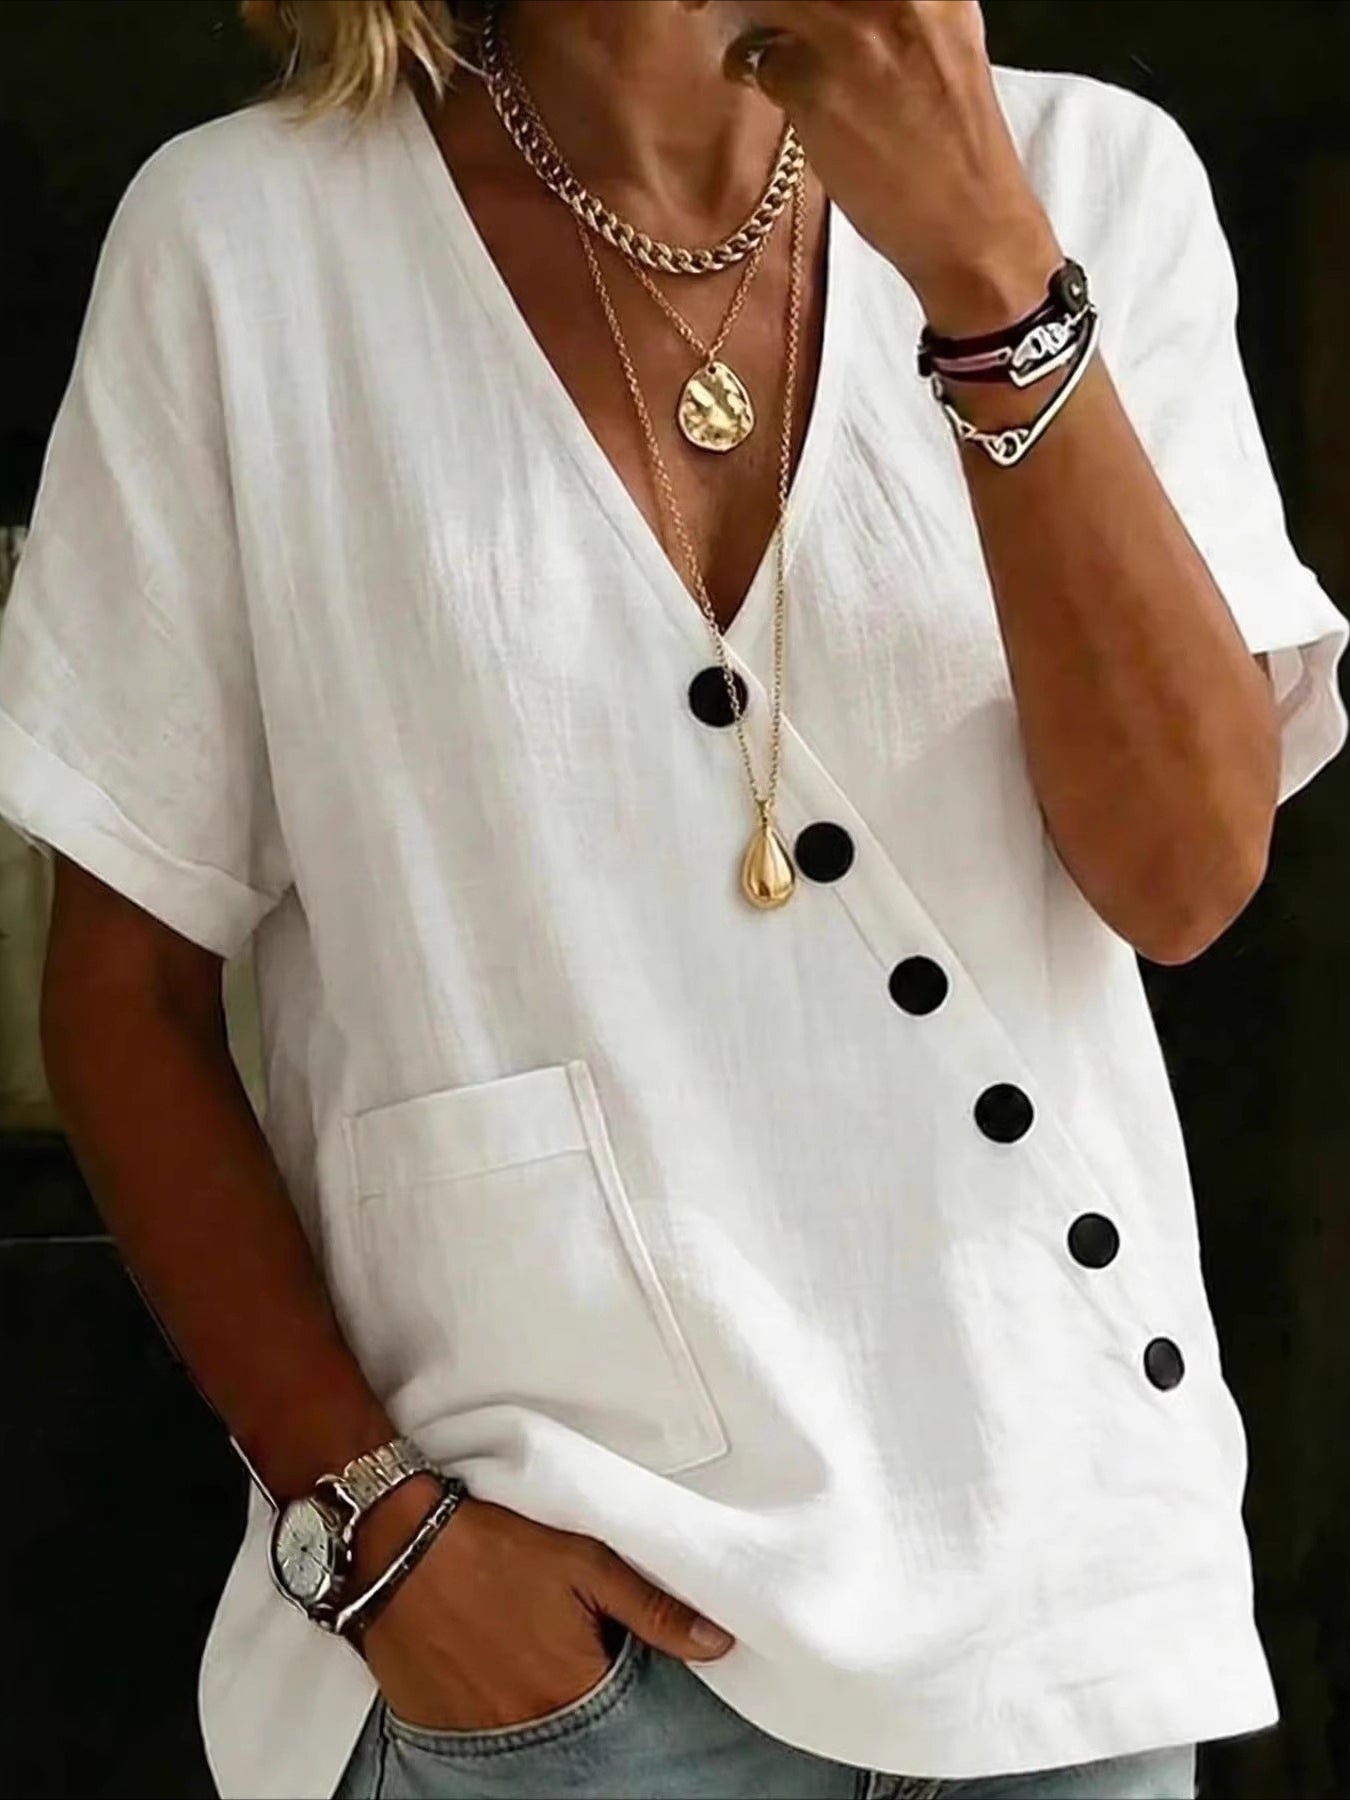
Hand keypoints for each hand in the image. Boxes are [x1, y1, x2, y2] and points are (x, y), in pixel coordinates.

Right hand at [350, 1482, 734, 1731]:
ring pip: (528, 1740)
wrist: (397, 1543)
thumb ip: (653, 1609)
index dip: (622, 1687)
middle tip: (562, 1652)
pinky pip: (479, 1741)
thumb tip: (718, 1644)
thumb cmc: (495, 1546)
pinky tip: (493, 1672)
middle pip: (573, 1734)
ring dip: (537, 1707)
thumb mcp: (585, 1562)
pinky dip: (494, 1712)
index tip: (611, 1659)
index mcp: (570, 1690)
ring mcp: (477, 1736)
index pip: (621, 1720)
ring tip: (526, 1656)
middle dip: (581, 1700)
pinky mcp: (437, 1728)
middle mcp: (525, 1726)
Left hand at [686, 0, 1063, 333]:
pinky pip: (756, 56)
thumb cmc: (953, 137)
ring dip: (741, 9)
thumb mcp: (942, 34)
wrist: (969, 220)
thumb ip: (889, 3)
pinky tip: (774, 89)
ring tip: (752, 40)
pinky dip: (752, 68)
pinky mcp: (815, 85)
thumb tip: (825, 0)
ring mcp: (851, 32)